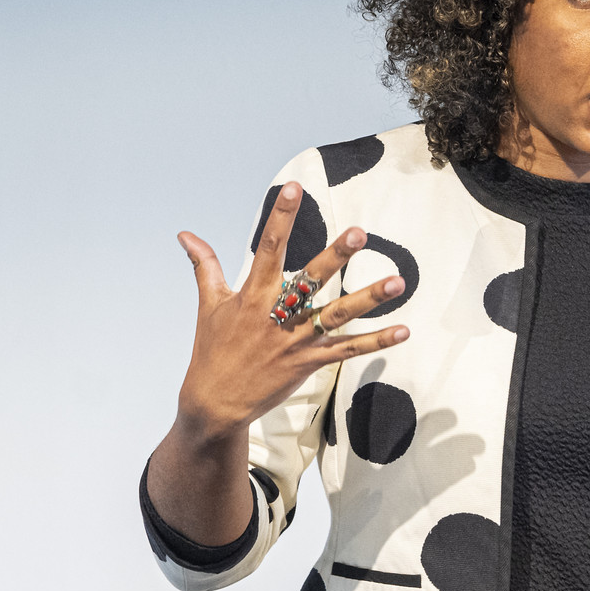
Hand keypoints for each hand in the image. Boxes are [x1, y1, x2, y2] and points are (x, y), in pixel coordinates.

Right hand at [175, 181, 410, 441]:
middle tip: (359, 234)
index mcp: (253, 295)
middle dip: (335, 256)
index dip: (281, 217)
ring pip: (338, 316)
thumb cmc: (213, 349)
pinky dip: (376, 342)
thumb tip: (185, 234)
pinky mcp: (309, 363)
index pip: (268, 248)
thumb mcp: (209, 304)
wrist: (215, 402)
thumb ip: (205, 265)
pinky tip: (404, 331)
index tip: (294, 188)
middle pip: (310, 280)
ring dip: (369, 299)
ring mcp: (295, 340)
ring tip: (398, 282)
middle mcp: (276, 315)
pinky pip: (348, 351)